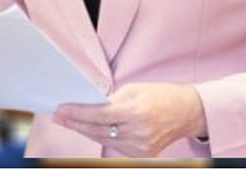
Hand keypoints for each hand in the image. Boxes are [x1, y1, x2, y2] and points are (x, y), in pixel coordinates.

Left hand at [54, 82, 206, 156]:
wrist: (187, 112)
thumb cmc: (160, 96)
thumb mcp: (133, 89)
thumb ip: (110, 99)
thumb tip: (86, 105)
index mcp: (137, 113)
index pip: (99, 115)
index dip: (77, 113)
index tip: (60, 109)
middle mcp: (139, 133)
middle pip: (97, 130)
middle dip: (75, 123)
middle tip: (58, 115)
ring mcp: (141, 147)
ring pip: (103, 139)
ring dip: (84, 130)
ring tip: (67, 121)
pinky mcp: (142, 155)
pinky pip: (114, 145)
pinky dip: (100, 136)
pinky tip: (87, 129)